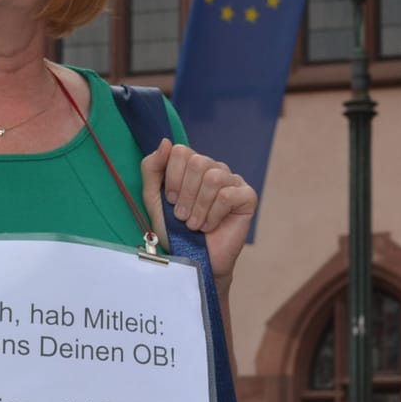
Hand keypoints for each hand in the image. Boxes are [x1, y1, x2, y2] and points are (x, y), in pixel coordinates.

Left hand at [139, 140, 257, 281]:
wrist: (192, 260)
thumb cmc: (174, 230)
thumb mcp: (153, 198)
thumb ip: (152, 168)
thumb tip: (166, 141)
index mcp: (193, 166)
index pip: (180, 151)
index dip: (172, 178)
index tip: (171, 201)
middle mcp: (214, 168)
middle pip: (198, 162)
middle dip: (185, 194)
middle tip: (182, 216)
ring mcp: (233, 181)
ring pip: (213, 178)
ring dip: (199, 207)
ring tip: (194, 224)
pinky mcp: (247, 196)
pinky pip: (228, 195)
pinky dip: (214, 215)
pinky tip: (210, 226)